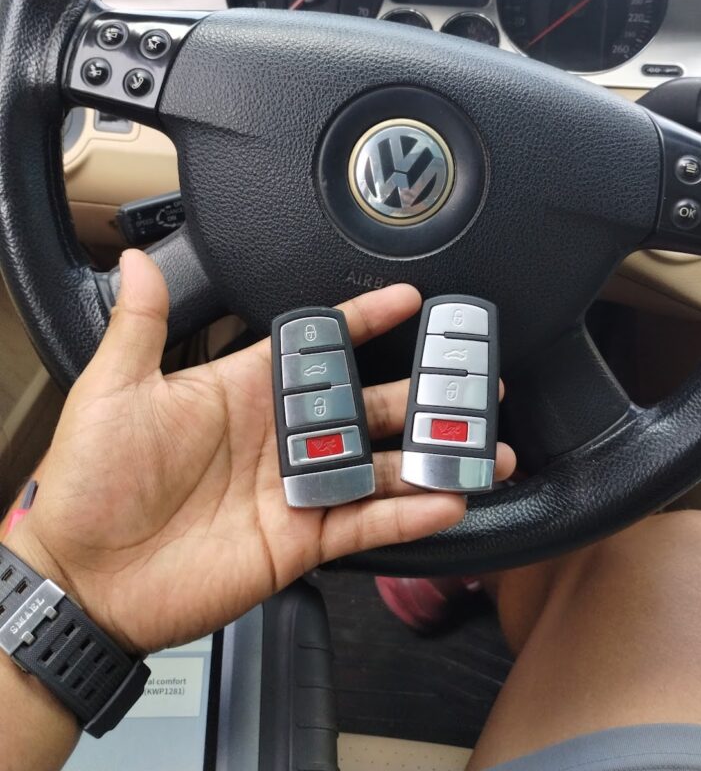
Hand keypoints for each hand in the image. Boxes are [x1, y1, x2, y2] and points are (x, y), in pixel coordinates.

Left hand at [9, 250, 514, 654]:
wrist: (82, 575)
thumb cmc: (90, 480)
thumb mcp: (114, 389)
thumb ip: (141, 323)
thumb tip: (140, 259)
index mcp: (245, 391)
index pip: (319, 346)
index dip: (365, 322)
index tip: (408, 300)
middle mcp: (281, 436)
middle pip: (368, 406)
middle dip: (422, 393)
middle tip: (471, 379)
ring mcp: (296, 489)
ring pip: (381, 466)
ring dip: (433, 457)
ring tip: (484, 447)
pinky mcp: (301, 541)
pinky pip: (366, 524)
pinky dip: (409, 516)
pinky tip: (448, 501)